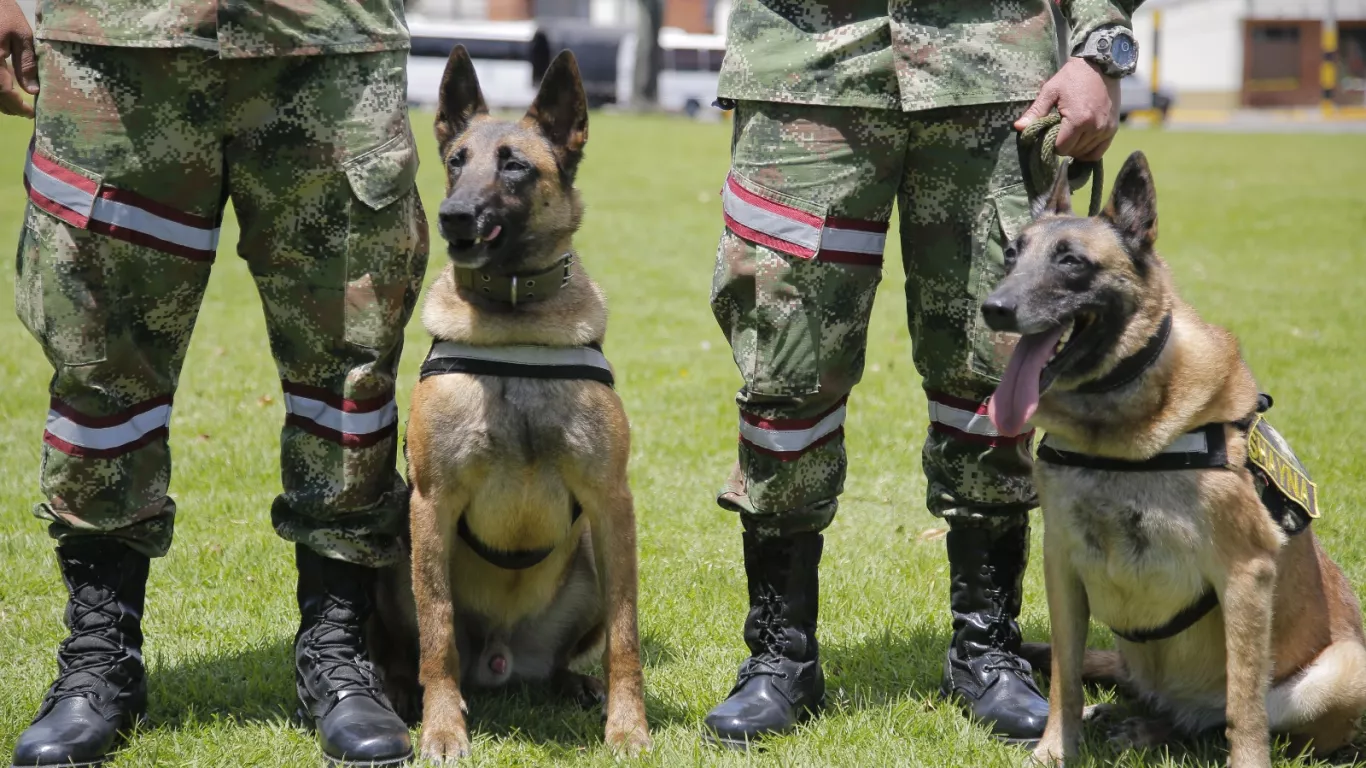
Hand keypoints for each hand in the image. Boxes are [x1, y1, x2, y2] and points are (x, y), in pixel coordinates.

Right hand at [0, 0, 37, 117]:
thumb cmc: (5, 14)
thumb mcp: (22, 37)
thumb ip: (26, 64)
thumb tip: (33, 91)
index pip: (4, 92)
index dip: (18, 106)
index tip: (31, 113)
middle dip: (8, 107)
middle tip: (24, 112)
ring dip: (0, 101)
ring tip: (15, 104)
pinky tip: (4, 90)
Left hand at [1015, 57, 1118, 161]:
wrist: (1100, 65)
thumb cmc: (1072, 77)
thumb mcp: (1050, 91)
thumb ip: (1035, 111)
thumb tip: (1018, 127)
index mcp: (1078, 120)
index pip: (1061, 148)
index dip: (1052, 144)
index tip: (1050, 133)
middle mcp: (1094, 127)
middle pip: (1073, 152)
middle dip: (1064, 146)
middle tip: (1059, 132)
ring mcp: (1106, 129)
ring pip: (1085, 153)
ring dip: (1075, 148)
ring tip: (1070, 134)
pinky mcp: (1113, 129)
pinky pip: (1099, 151)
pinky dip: (1089, 150)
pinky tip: (1081, 142)